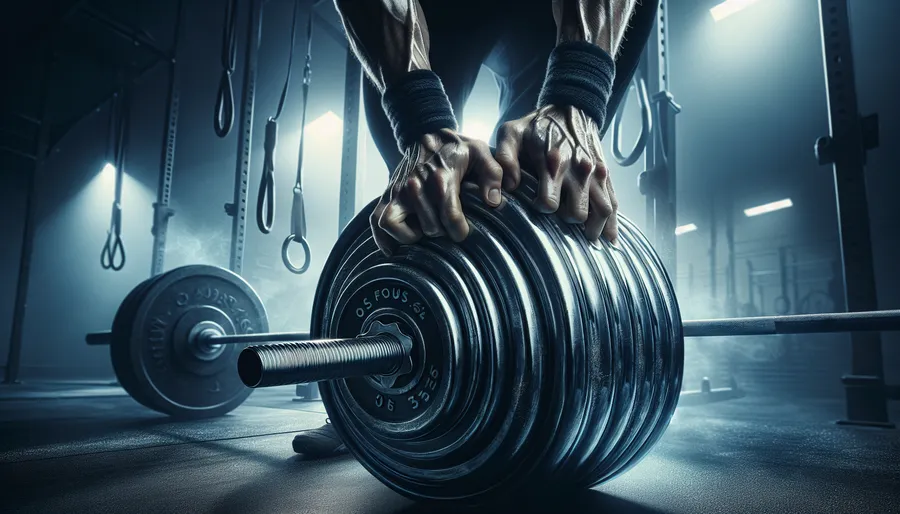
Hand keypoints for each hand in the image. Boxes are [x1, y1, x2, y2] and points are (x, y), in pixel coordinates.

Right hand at [371, 129, 503, 255]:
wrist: (425, 132)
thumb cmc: (456, 147)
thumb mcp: (480, 151)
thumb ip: (493, 173)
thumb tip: (493, 201)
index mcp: (441, 178)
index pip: (450, 217)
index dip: (460, 231)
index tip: (463, 231)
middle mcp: (416, 186)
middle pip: (429, 228)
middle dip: (442, 233)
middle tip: (447, 227)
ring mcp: (398, 192)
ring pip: (396, 227)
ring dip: (412, 236)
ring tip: (424, 230)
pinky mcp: (387, 195)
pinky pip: (377, 223)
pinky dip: (383, 238)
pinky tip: (394, 248)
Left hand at [494, 105, 617, 243]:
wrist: (570, 107)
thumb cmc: (535, 126)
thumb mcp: (511, 133)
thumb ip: (505, 159)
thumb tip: (510, 187)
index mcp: (553, 163)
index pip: (549, 204)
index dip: (541, 210)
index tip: (535, 206)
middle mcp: (579, 171)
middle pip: (577, 214)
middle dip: (566, 222)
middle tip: (557, 219)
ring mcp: (596, 173)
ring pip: (603, 212)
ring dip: (592, 229)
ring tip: (582, 238)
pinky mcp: (606, 175)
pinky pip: (615, 203)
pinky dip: (612, 225)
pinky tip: (608, 239)